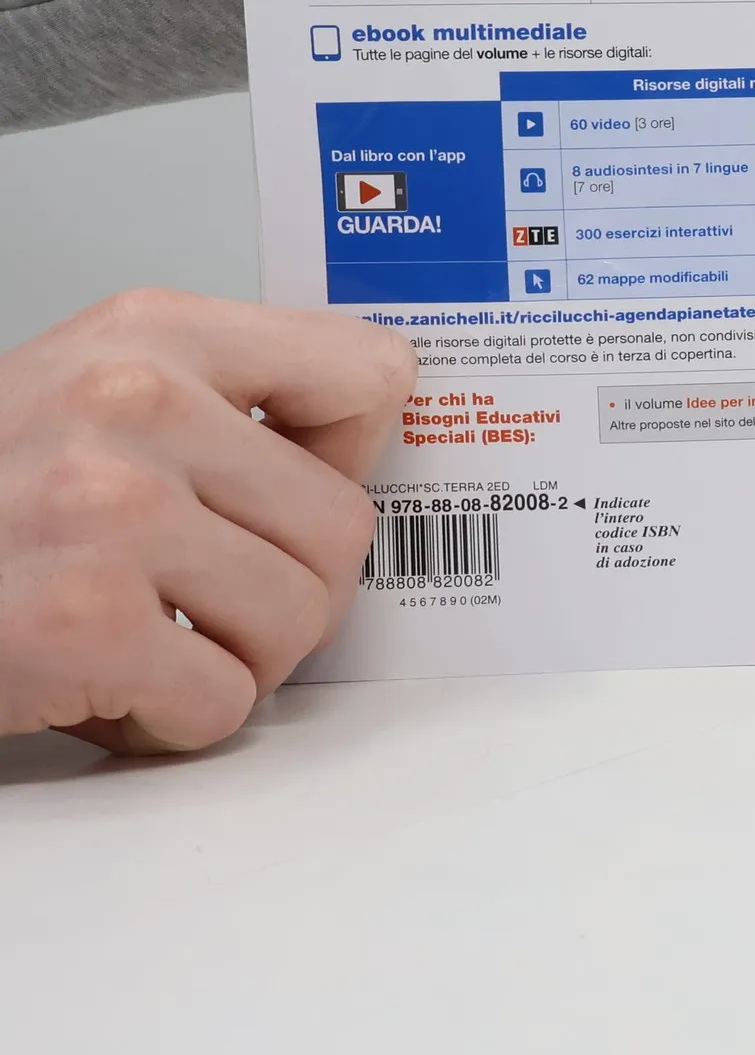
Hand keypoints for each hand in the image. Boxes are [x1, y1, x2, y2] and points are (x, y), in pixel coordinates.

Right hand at [0, 291, 415, 753]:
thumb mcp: (95, 396)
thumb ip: (225, 403)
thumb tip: (366, 448)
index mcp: (155, 332)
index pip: (372, 372)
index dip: (351, 456)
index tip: (303, 487)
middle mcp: (138, 401)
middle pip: (346, 524)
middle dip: (290, 591)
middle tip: (207, 603)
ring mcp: (110, 509)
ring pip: (300, 618)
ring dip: (235, 660)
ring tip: (152, 640)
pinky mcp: (81, 621)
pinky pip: (223, 701)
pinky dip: (171, 722)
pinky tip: (104, 687)